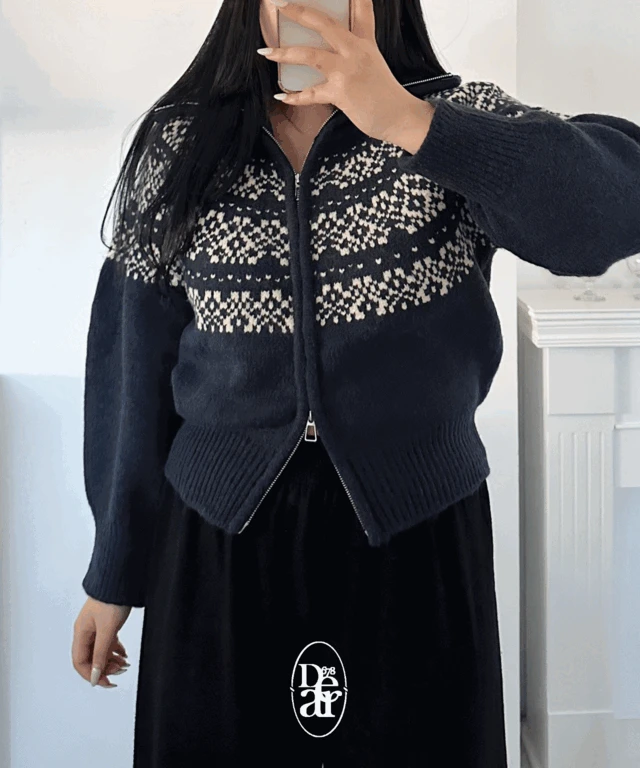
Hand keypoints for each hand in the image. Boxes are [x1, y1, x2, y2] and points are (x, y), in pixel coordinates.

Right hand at [72, 597, 131, 687]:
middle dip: (104, 668)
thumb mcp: (107, 630)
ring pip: (100, 651)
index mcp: (81, 633)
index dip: (91, 674)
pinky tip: (124, 654)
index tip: (105, 681)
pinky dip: (115, 650)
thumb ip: (101, 653)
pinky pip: (107, 642)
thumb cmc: (112, 600)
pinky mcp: (106, 623)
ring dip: (111, 660)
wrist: (121, 580)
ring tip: (124, 664)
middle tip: (119, 672)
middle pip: (90, 658)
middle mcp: (86, 631)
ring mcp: (96, 627)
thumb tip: (95, 675)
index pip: (80, 662)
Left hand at [259, 0, 435, 150]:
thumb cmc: (386, 94)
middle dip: (299, 13)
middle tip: (279, 4)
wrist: (399, 117)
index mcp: (364, 42)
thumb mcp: (374, 63)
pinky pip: (311, 94)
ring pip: (309, 55)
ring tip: (265, 53)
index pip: (360, 8)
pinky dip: (295, 96)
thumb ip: (356, 51)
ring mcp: (347, 70)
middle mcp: (355, 50)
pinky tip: (282, 95)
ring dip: (284, 53)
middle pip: (324, 24)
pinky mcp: (340, 92)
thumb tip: (334, 52)